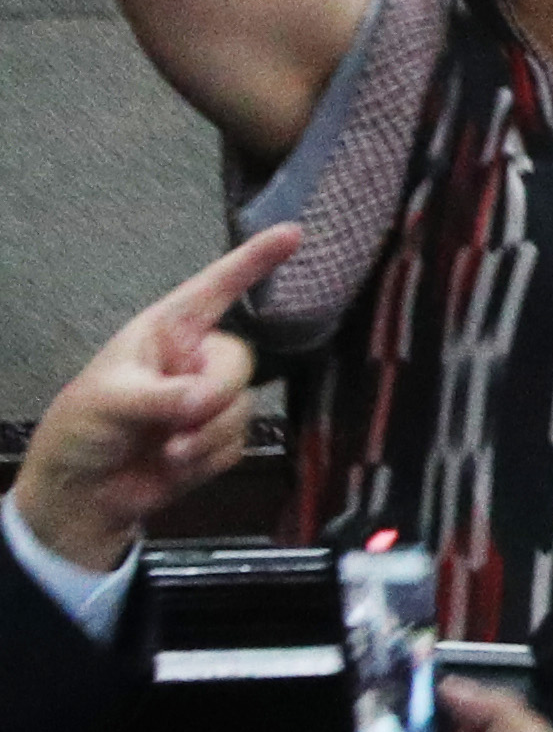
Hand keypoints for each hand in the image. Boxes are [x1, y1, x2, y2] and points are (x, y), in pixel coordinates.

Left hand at [12, 226, 300, 572]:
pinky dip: (207, 459)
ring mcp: (208, 402)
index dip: (252, 262)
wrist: (81, 498)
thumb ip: (163, 396)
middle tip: (181, 419)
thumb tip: (209, 401)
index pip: (214, 290)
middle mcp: (192, 361)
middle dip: (214, 394)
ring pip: (241, 408)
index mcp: (164, 334)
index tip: (293, 233)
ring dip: (205, 436)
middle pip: (239, 362)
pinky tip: (173, 464)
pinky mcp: (219, 441)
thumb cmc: (81, 432)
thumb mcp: (110, 402)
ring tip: (165, 451)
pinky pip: (239, 443)